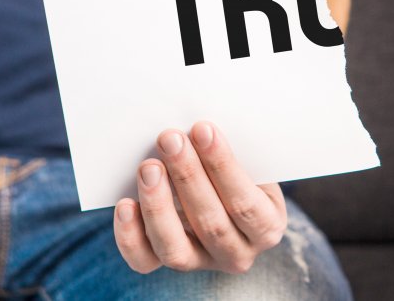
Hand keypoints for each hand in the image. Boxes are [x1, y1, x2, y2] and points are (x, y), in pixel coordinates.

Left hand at [114, 122, 286, 273]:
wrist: (228, 198)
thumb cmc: (240, 174)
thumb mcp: (252, 165)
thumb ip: (233, 155)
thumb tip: (198, 129)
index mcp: (267, 226)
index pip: (245, 203)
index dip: (223, 166)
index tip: (203, 129)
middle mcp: (238, 253)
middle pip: (210, 223)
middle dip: (187, 176)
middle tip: (170, 139)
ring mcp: (202, 263)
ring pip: (174, 247)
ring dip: (158, 204)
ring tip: (148, 167)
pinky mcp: (170, 263)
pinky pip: (145, 260)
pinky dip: (130, 235)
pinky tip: (125, 204)